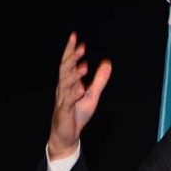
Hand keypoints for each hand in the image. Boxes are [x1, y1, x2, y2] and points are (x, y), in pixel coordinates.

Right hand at [48, 32, 111, 159]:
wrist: (66, 134)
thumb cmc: (76, 113)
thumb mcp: (92, 94)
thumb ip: (99, 79)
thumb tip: (108, 62)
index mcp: (68, 82)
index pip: (67, 62)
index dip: (70, 49)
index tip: (74, 35)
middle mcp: (63, 88)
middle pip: (65, 69)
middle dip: (72, 58)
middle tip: (81, 47)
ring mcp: (62, 99)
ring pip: (65, 84)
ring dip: (74, 74)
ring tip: (84, 66)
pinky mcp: (64, 111)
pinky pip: (68, 102)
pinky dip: (74, 94)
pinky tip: (80, 88)